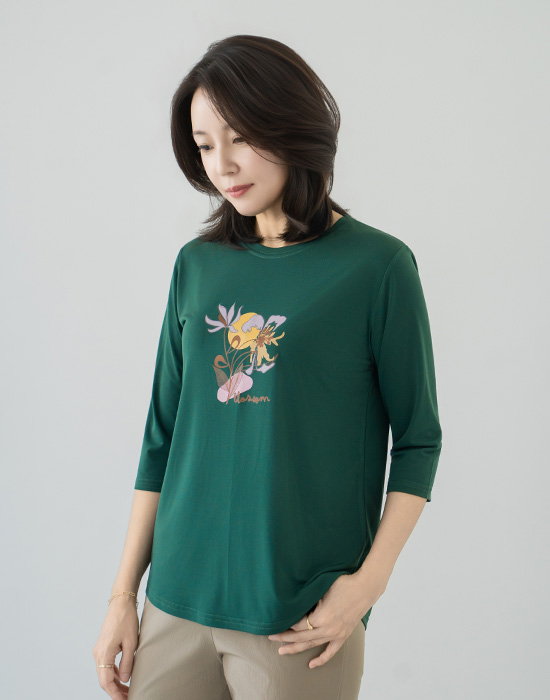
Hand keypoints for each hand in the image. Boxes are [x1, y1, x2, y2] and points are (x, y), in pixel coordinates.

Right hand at [93, 596, 138, 698]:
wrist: (121, 602)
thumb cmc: (127, 620)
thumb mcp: (131, 643)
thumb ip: (127, 663)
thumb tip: (125, 680)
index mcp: (104, 653)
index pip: (106, 682)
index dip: (115, 694)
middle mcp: (98, 653)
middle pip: (104, 680)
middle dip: (115, 691)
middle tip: (128, 697)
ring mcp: (99, 650)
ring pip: (105, 673)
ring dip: (115, 683)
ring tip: (128, 690)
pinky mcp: (103, 646)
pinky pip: (106, 664)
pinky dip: (114, 673)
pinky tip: (124, 676)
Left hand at [267, 571, 382, 668]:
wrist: (364, 588)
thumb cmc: (344, 583)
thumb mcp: (323, 588)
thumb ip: (310, 598)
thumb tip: (295, 602)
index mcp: (321, 616)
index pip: (299, 624)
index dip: (287, 624)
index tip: (277, 622)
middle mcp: (328, 628)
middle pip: (301, 636)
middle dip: (285, 637)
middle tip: (271, 637)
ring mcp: (336, 634)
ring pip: (312, 645)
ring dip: (296, 648)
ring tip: (282, 651)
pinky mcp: (343, 635)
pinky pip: (331, 651)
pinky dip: (321, 659)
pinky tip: (311, 665)